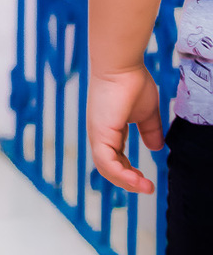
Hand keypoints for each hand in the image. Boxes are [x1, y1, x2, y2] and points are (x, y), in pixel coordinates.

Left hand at [88, 64, 162, 194]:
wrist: (121, 66)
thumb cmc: (131, 82)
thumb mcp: (146, 113)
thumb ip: (150, 130)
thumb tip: (156, 148)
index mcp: (108, 131)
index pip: (115, 159)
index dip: (129, 172)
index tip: (145, 181)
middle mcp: (99, 135)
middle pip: (109, 168)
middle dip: (128, 181)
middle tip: (147, 188)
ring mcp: (97, 135)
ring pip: (106, 168)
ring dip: (126, 181)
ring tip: (145, 188)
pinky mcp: (100, 133)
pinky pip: (107, 162)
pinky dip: (120, 174)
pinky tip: (136, 180)